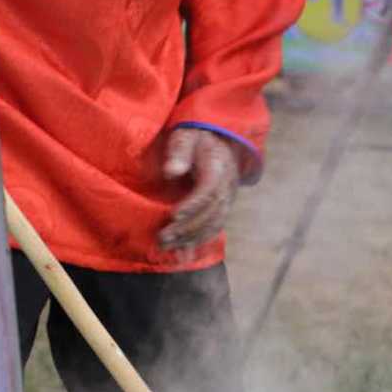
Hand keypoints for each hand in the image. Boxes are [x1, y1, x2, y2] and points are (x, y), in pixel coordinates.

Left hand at [159, 128, 245, 250]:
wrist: (219, 142)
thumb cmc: (196, 138)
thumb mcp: (185, 136)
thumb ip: (179, 152)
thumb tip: (171, 172)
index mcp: (219, 168)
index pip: (209, 190)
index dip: (193, 205)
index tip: (174, 215)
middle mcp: (227, 187)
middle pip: (212, 213)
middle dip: (188, 228)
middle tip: (164, 238)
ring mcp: (228, 200)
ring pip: (214, 224)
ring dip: (191, 239)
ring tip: (167, 246)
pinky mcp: (223, 209)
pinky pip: (214, 229)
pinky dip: (199, 242)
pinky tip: (183, 254)